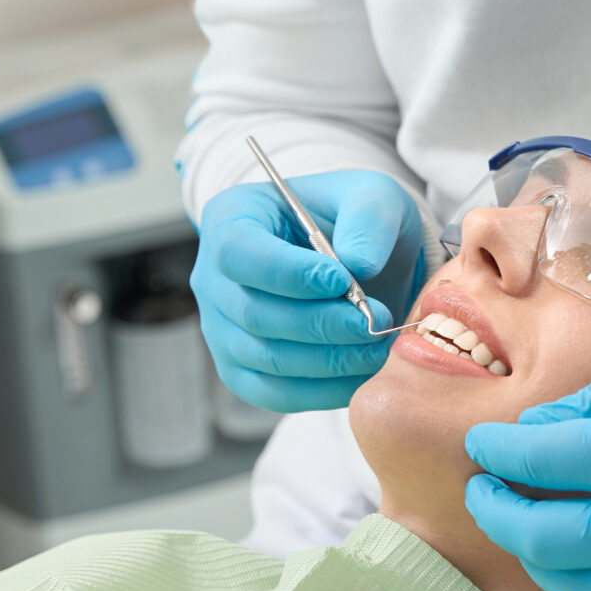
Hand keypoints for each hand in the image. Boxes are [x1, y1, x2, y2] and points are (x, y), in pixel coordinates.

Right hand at [192, 168, 426, 411]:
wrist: (353, 259)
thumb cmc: (352, 220)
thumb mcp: (371, 197)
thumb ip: (368, 220)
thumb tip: (359, 264)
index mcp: (232, 220)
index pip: (238, 253)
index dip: (286, 272)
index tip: (340, 280)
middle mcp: (213, 278)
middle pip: (252, 312)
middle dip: (319, 323)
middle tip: (373, 322)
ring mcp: (222, 329)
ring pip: (265, 357)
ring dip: (327, 359)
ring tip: (377, 347)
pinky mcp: (242, 371)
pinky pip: (274, 393)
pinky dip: (322, 390)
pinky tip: (362, 373)